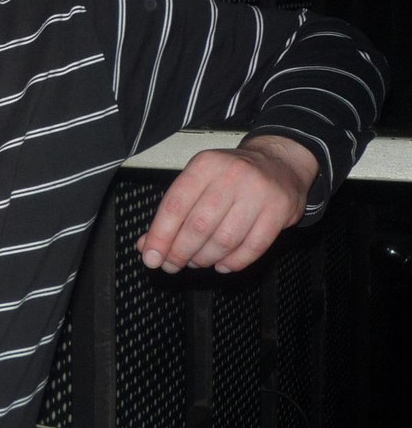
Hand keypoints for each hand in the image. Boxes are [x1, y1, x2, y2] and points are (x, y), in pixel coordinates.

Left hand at [136, 135, 318, 273]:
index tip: (151, 258)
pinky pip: (252, 248)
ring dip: (205, 259)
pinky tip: (222, 264)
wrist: (280, 163)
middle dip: (181, 253)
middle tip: (173, 265)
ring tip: (198, 262)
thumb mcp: (199, 181)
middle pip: (198, 226)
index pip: (175, 205)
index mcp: (206, 165)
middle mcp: (232, 175)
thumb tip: (147, 246)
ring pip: (224, 240)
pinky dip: (233, 263)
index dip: (160, 236)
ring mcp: (258, 192)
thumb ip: (173, 213)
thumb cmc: (232, 176)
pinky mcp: (279, 210)